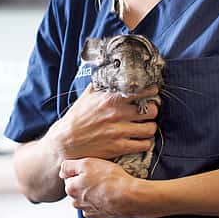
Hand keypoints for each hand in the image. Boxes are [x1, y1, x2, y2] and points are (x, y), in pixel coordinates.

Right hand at [43, 84, 158, 159]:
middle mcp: (117, 114)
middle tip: (149, 112)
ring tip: (145, 126)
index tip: (152, 93)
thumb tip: (111, 69)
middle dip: (152, 111)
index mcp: (111, 98)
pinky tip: (140, 139)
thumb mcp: (87, 96)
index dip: (151, 91)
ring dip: (150, 127)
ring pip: (151, 128)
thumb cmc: (77, 118)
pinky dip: (145, 142)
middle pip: (152, 110)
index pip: (142, 91)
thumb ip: (102, 83)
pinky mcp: (119, 147)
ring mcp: (119, 132)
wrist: (66, 142)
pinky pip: (144, 144)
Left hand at [59, 158, 141, 217]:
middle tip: (99, 176)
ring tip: (106, 186)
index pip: (69, 178)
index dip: (80, 171)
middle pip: (77, 189)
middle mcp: (77, 202)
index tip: (91, 170)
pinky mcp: (100, 216)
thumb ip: (69, 166)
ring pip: (87, 199)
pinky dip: (102, 202)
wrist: (129, 196)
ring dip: (93, 193)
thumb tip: (62, 171)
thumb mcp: (87, 163)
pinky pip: (97, 207)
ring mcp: (89, 211)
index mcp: (71, 189)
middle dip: (85, 183)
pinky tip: (110, 195)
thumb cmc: (110, 178)